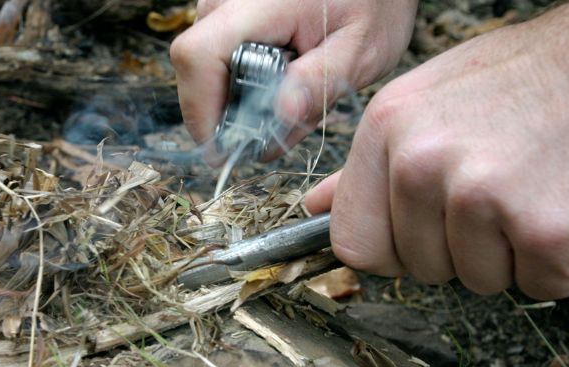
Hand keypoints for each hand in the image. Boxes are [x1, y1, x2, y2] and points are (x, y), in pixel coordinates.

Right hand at [170, 0, 417, 159]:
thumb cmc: (372, 6)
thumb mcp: (360, 49)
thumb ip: (320, 81)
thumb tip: (283, 113)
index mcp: (258, 4)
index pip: (198, 56)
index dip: (199, 109)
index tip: (224, 149)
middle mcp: (228, 0)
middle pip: (196, 71)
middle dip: (226, 114)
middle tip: (273, 132)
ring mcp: (221, 6)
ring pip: (205, 70)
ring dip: (238, 100)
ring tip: (288, 100)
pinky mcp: (225, 17)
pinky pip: (217, 61)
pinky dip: (242, 84)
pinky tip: (281, 82)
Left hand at [305, 2, 568, 299]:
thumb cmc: (514, 81)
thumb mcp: (423, 104)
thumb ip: (368, 165)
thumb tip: (318, 206)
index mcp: (387, 131)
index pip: (354, 243)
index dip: (389, 250)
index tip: (413, 236)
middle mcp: (423, 164)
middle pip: (420, 266)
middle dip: (456, 246)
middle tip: (491, 192)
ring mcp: (481, 196)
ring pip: (478, 279)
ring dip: (506, 252)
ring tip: (525, 190)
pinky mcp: (544, 229)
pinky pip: (537, 283)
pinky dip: (554, 259)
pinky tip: (555, 204)